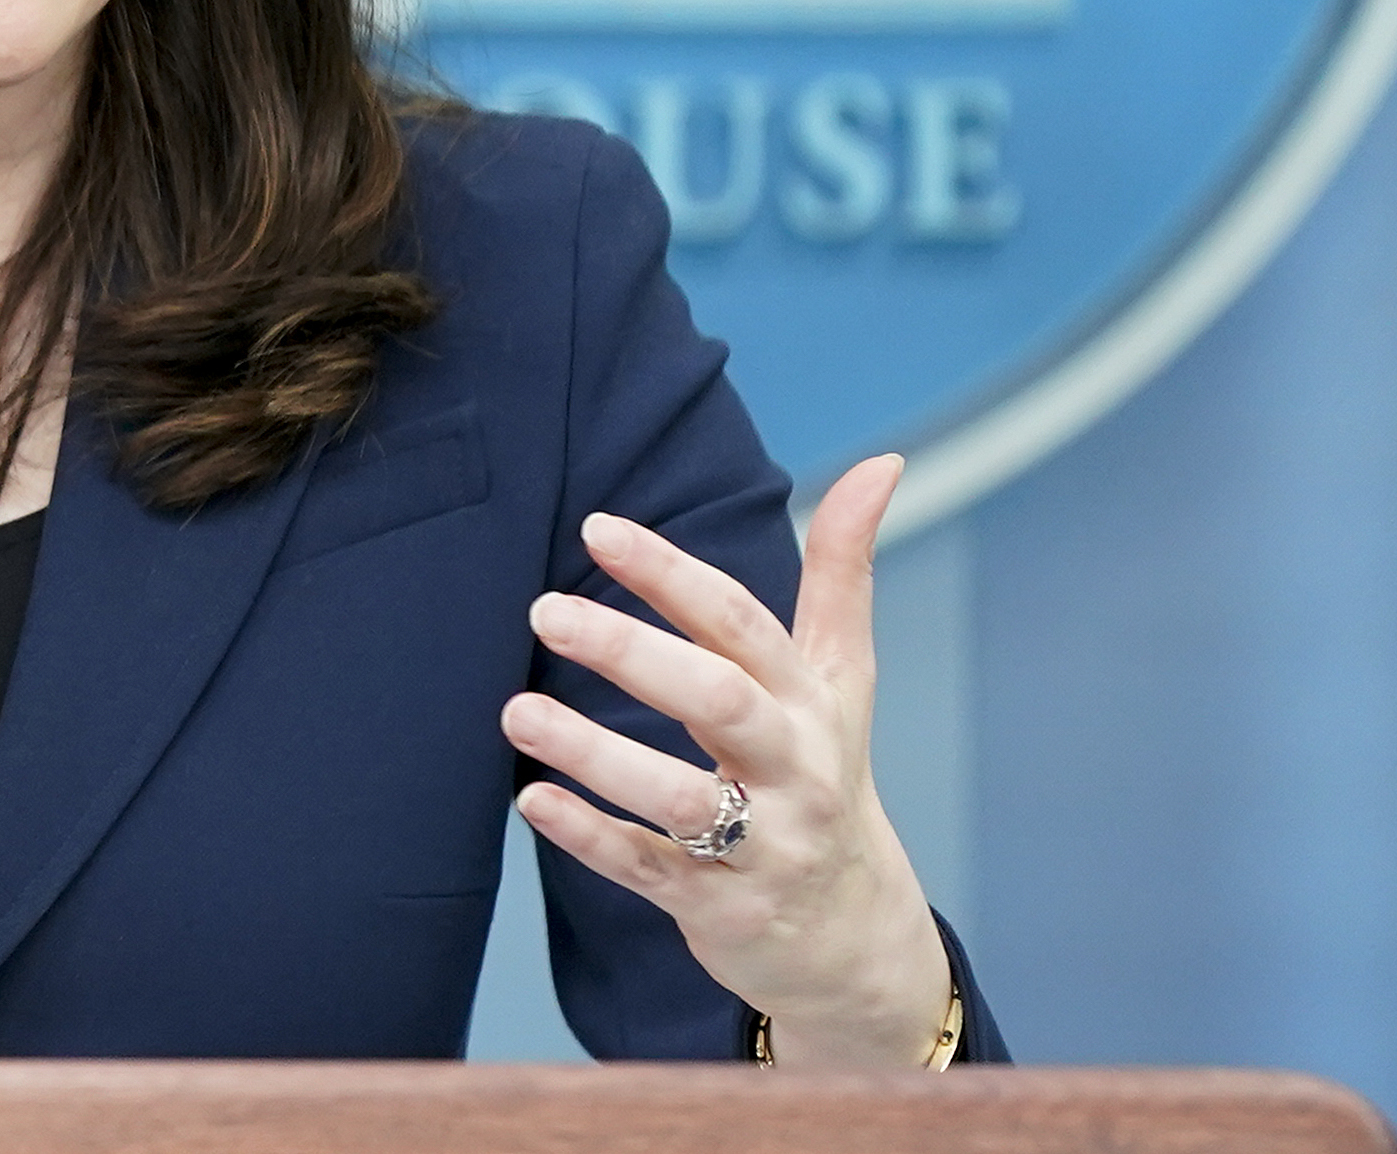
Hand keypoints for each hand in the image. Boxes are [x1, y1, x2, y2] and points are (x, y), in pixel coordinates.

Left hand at [498, 455, 951, 1066]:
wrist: (856, 934)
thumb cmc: (827, 774)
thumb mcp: (844, 677)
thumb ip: (843, 572)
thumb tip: (881, 462)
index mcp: (810, 700)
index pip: (740, 622)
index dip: (671, 573)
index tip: (595, 526)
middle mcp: (793, 767)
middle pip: (716, 698)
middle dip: (631, 652)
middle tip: (545, 609)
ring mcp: (761, 843)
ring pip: (680, 794)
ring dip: (594, 752)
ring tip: (515, 711)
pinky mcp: (722, 907)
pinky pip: (651, 870)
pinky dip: (591, 836)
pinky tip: (530, 800)